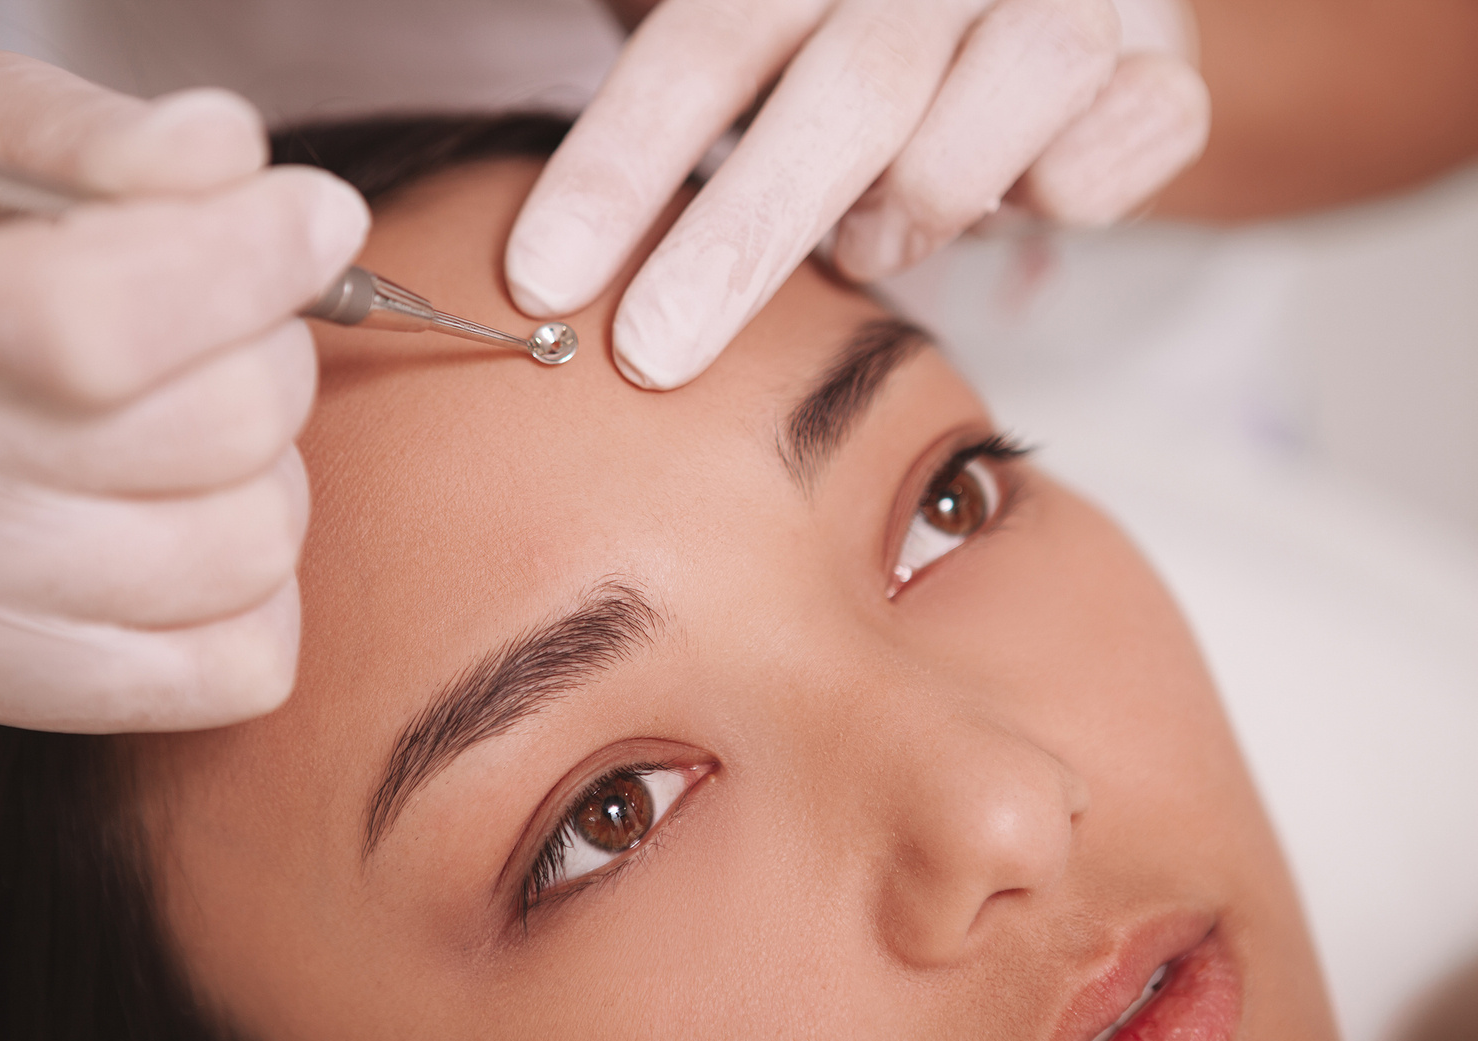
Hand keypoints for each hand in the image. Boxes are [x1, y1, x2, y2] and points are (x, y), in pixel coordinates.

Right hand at [0, 53, 367, 731]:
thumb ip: (103, 140)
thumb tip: (227, 160)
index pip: (99, 324)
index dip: (249, 264)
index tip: (318, 220)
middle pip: (218, 431)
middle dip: (270, 356)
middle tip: (226, 333)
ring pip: (251, 548)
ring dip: (268, 474)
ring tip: (194, 429)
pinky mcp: (39, 682)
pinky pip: (241, 665)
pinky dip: (258, 596)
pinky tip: (195, 523)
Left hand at [506, 0, 1207, 388]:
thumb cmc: (826, 35)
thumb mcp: (741, 32)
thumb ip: (665, 64)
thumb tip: (532, 213)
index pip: (707, 40)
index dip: (620, 162)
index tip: (543, 278)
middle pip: (850, 92)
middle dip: (741, 240)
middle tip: (653, 356)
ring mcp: (1063, 0)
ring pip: (1007, 106)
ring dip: (914, 209)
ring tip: (864, 243)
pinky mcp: (1156, 65)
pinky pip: (1137, 135)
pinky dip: (1076, 186)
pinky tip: (1029, 201)